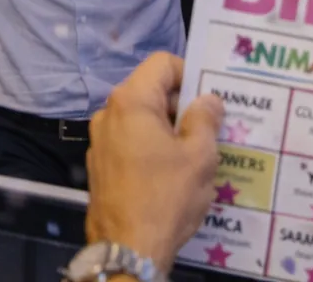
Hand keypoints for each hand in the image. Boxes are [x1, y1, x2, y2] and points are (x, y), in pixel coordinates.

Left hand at [86, 54, 222, 274]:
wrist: (127, 248)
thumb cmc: (166, 196)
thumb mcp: (198, 156)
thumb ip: (205, 119)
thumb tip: (208, 99)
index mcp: (131, 101)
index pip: (163, 63)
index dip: (190, 74)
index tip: (210, 100)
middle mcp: (109, 113)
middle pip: (152, 91)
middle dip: (183, 106)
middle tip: (212, 129)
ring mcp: (101, 140)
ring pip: (143, 120)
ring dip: (170, 130)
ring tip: (197, 155)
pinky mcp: (100, 165)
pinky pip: (132, 142)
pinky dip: (153, 149)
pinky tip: (174, 174)